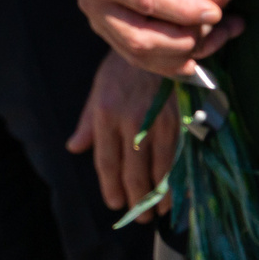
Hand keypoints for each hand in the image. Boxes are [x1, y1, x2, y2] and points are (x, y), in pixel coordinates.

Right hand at [66, 0, 235, 76]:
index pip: (144, 0)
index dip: (181, 9)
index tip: (215, 10)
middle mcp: (95, 3)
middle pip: (139, 37)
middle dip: (182, 39)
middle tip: (219, 27)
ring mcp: (101, 21)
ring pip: (138, 55)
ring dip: (180, 56)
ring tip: (218, 39)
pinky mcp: (110, 31)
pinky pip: (137, 58)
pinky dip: (168, 63)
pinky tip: (199, 57)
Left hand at [66, 50, 178, 212]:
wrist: (162, 43)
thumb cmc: (128, 65)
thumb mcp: (100, 88)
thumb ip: (88, 121)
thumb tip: (75, 148)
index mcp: (106, 115)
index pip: (106, 162)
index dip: (111, 188)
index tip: (116, 204)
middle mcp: (131, 123)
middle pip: (133, 173)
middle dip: (137, 200)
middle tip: (141, 216)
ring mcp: (159, 124)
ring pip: (159, 171)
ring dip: (159, 196)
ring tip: (159, 211)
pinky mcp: (183, 121)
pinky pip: (180, 160)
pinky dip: (179, 181)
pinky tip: (179, 194)